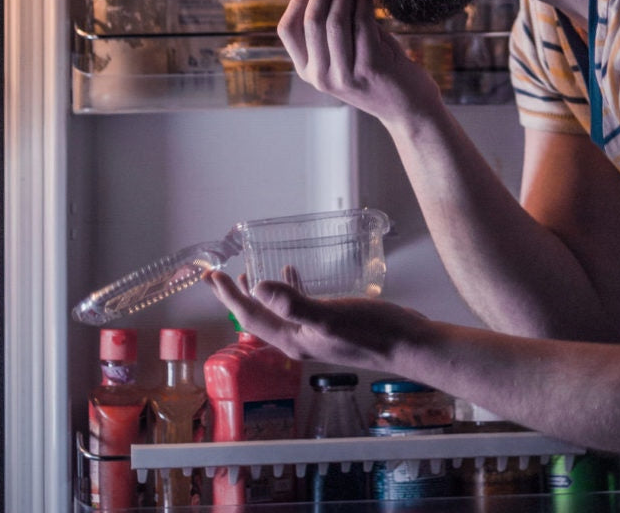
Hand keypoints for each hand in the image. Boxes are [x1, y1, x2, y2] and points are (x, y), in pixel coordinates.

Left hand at [204, 269, 429, 370]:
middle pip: (257, 317)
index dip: (229, 296)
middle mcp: (299, 339)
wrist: (407, 345)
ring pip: (276, 311)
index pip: (249, 317)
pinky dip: (290, 289)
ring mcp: (315, 333)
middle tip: (218, 276)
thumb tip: (258, 287)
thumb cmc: (372, 332)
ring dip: (260, 294)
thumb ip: (293, 304)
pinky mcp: (331, 323)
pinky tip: (294, 274)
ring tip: (248, 274)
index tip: (212, 275)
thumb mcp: (329, 316)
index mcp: (292, 339)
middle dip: (235, 297)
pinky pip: (299, 305)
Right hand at [277, 0, 439, 120]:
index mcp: (309, 71)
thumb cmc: (378, 71)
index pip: (288, 30)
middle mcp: (321, 77)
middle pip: (312, 20)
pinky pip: (362, 22)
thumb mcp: (346, 52)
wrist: (409, 107)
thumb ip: (333, 27)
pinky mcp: (370, 69)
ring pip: (336, 19)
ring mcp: (344, 76)